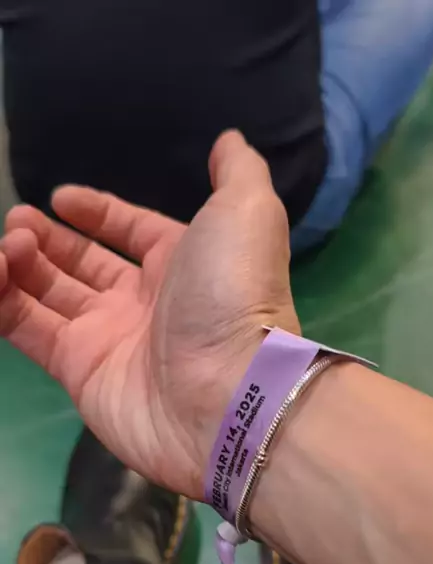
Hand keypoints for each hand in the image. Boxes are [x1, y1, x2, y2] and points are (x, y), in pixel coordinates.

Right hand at [0, 132, 298, 498]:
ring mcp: (109, 340)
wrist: (225, 393)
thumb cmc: (234, 296)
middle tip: (18, 222)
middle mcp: (144, 302)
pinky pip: (29, 330)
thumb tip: (228, 140)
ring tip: (6, 245)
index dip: (97, 211)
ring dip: (21, 264)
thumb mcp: (247, 214)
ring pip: (50, 295)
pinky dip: (4, 303)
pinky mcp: (79, 373)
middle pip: (84, 263)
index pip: (131, 231)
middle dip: (47, 239)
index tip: (59, 197)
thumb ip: (237, 172)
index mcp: (181, 263)